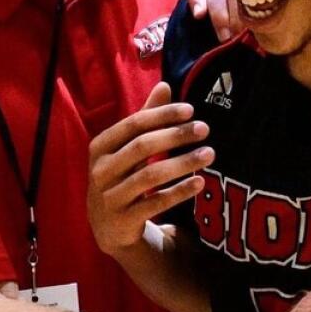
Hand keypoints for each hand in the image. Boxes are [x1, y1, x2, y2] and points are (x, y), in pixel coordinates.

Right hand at [87, 83, 212, 256]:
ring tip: (210, 154)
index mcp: (101, 147)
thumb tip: (165, 85)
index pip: (134, 124)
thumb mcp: (127, 147)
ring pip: (150, 175)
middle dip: (176, 136)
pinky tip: (200, 182)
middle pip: (142, 147)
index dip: (163, 115)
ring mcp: (110, 197)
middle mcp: (101, 171)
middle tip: (205, 129)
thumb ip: (145, 118)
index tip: (191, 110)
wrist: (107, 227)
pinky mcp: (124, 220)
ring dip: (183, 163)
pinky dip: (179, 191)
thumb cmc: (121, 176)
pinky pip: (156, 203)